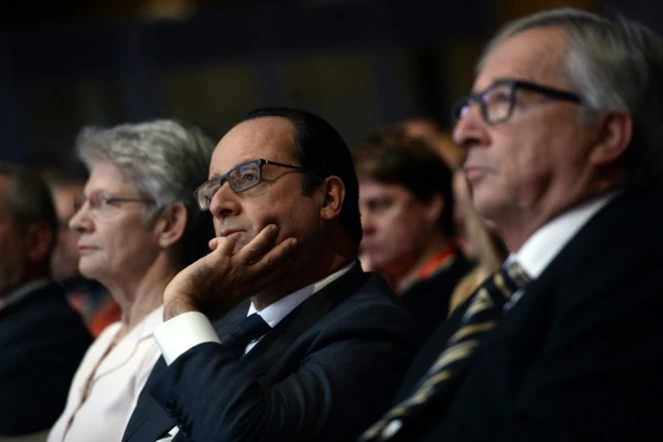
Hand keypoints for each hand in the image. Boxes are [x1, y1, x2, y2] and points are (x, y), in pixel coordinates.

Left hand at [163, 224, 296, 320]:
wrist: (186, 306)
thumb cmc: (203, 311)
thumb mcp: (226, 305)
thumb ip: (234, 294)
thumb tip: (235, 291)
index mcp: (246, 291)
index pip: (270, 278)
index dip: (282, 268)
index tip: (292, 260)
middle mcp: (244, 277)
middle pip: (268, 262)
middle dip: (282, 251)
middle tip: (293, 241)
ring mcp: (232, 267)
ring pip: (254, 248)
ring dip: (264, 237)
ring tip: (272, 227)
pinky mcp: (218, 258)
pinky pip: (229, 243)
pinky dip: (231, 238)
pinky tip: (235, 233)